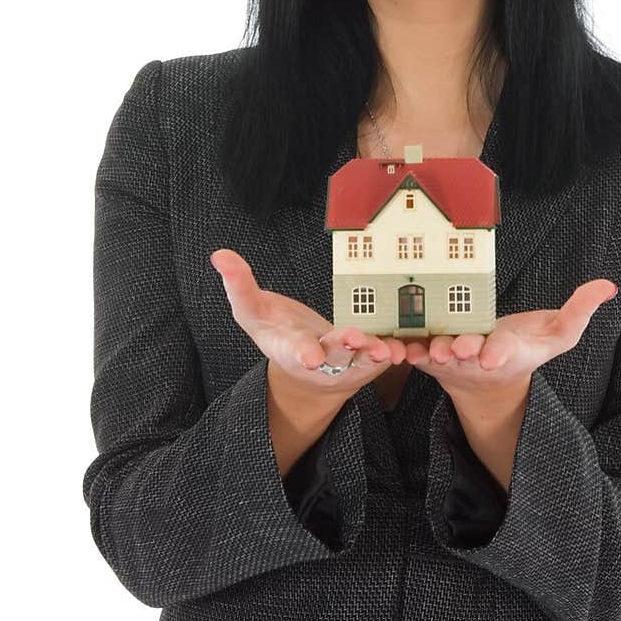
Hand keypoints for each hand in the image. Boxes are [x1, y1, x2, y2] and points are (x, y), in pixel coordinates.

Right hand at [209, 249, 410, 394]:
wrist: (308, 364)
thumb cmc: (277, 331)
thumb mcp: (251, 311)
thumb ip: (239, 285)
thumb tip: (218, 254)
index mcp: (287, 350)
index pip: (292, 352)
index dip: (301, 353)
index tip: (311, 357)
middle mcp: (318, 362)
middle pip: (331, 357)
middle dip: (341, 349)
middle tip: (352, 339)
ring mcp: (343, 365)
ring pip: (359, 362)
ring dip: (371, 354)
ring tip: (384, 348)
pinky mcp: (366, 363)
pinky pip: (380, 360)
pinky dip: (391, 354)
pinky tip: (402, 347)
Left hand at [400, 279, 619, 403]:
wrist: (487, 380)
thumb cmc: (525, 350)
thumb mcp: (557, 335)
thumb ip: (579, 311)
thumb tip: (608, 286)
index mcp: (507, 353)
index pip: (505, 352)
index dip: (500, 352)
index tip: (494, 354)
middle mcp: (476, 359)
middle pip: (469, 354)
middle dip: (464, 350)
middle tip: (459, 348)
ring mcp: (450, 360)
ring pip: (437, 356)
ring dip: (430, 352)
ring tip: (426, 348)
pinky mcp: (426, 357)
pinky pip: (412, 353)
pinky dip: (403, 351)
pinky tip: (395, 344)